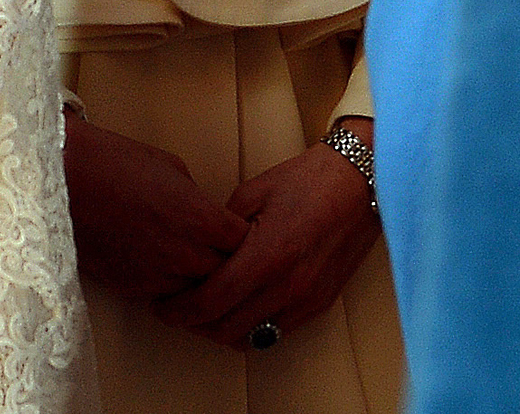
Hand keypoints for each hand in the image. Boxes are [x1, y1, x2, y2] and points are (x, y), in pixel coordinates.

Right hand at [63, 115, 250, 301]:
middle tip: (223, 252)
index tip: (241, 233)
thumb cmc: (112, 161)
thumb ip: (197, 199)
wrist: (62, 179)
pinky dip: (171, 287)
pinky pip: (167, 296)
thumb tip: (205, 215)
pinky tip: (163, 266)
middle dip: (229, 264)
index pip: (245, 244)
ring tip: (192, 262)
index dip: (245, 237)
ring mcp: (160, 277)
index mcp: (200, 219)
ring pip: (199, 294)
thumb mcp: (169, 166)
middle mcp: (186, 255)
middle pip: (228, 276)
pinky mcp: (134, 290)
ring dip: (200, 281)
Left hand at [152, 123, 381, 345]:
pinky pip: (277, 332)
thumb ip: (223, 228)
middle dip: (195, 325)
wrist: (359, 185)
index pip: (213, 301)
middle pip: (228, 329)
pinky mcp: (320, 305)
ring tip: (201, 313)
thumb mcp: (252, 192)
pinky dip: (250, 329)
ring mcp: (307, 301)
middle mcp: (288, 288)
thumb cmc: (304, 181)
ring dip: (222, 331)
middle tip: (174, 311)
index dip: (181, 310)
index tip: (161, 306)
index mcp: (267, 257)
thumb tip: (200, 250)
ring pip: (253, 338)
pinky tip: (236, 310)